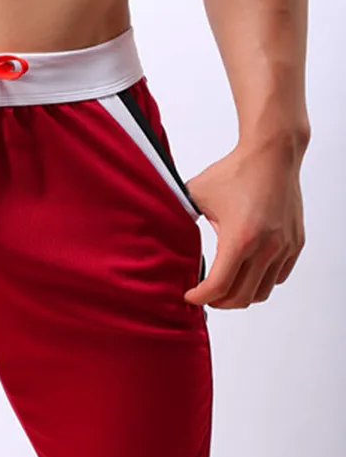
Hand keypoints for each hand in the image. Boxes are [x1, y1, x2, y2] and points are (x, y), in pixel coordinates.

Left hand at [183, 137, 305, 308]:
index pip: (218, 287)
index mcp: (240, 238)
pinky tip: (244, 273)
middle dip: (217, 303)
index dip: (199, 298)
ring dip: (239, 296)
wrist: (272, 154)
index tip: (189, 296)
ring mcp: (284, 247)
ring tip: (222, 288)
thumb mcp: (196, 195)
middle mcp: (266, 247)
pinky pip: (277, 278)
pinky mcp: (295, 243)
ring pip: (261, 292)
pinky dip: (259, 283)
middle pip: (240, 297)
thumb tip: (160, 233)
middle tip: (203, 297)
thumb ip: (180, 218)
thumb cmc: (234, 172)